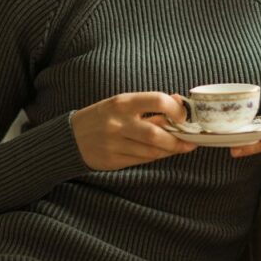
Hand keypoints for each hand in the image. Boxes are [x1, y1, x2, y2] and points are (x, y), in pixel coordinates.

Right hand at [71, 92, 196, 170]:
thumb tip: (179, 102)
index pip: (157, 100)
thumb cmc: (102, 117)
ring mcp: (114, 144)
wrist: (71, 137)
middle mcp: (118, 123)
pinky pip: (142, 160)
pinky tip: (161, 152)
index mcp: (122, 103)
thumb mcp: (122, 104)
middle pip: (156, 134)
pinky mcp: (113, 160)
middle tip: (190, 140)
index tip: (184, 115)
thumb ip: (149, 104)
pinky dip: (156, 156)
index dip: (176, 109)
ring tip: (180, 146)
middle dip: (177, 139)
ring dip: (170, 150)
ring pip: (152, 151)